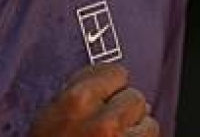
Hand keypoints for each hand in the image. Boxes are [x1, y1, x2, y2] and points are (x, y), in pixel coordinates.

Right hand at [29, 64, 158, 135]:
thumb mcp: (50, 114)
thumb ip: (79, 91)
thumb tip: (105, 81)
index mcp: (78, 101)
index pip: (116, 72)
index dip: (109, 84)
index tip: (105, 92)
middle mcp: (104, 120)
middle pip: (135, 96)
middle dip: (123, 108)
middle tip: (106, 121)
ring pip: (149, 121)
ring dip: (136, 128)